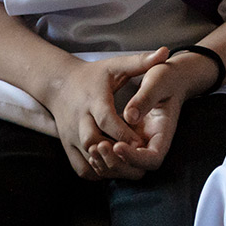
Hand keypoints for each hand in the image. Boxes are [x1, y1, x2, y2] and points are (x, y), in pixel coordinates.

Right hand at [40, 48, 167, 179]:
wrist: (60, 84)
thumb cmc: (94, 76)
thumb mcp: (116, 66)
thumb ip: (141, 61)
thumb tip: (166, 51)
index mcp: (94, 99)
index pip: (105, 119)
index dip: (122, 132)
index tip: (140, 142)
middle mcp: (79, 119)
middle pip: (92, 141)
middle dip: (113, 153)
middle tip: (137, 159)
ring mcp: (71, 136)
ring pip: (86, 159)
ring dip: (107, 167)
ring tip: (129, 168)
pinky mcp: (68, 147)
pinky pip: (81, 168)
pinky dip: (97, 173)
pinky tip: (115, 171)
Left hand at [93, 52, 213, 173]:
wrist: (168, 77)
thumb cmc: (165, 76)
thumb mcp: (158, 80)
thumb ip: (145, 97)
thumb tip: (129, 116)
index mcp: (163, 131)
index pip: (153, 159)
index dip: (135, 157)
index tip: (117, 144)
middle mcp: (152, 143)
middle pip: (137, 171)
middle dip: (117, 164)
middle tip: (99, 147)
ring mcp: (140, 144)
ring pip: (124, 169)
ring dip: (107, 164)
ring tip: (92, 148)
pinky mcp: (128, 141)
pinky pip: (115, 160)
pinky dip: (103, 159)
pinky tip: (91, 146)